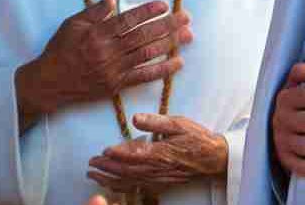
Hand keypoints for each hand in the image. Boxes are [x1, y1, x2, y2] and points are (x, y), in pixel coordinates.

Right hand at [15, 0, 191, 128]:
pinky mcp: (117, 85)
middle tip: (186, 17)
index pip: (128, 20)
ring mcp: (114, 70)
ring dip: (170, 44)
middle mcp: (108, 52)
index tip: (165, 5)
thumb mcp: (72, 25)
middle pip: (143, 36)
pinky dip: (162, 70)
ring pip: (147, 54)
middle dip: (167, 25)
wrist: (49, 83)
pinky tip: (178, 63)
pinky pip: (144, 77)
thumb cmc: (60, 50)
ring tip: (188, 35)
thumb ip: (94, 12)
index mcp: (97, 34)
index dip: (148, 12)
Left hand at [87, 114, 226, 193]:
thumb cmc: (196, 138)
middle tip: (91, 162)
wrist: (213, 158)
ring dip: (108, 178)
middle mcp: (156, 168)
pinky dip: (121, 186)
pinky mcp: (159, 183)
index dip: (116, 153)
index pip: (132, 154)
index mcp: (160, 152)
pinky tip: (111, 184)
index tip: (103, 150)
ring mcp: (157, 178)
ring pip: (128, 181)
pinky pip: (136, 187)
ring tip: (93, 175)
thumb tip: (135, 118)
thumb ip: (156, 121)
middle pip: (125, 170)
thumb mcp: (179, 124)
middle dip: (106, 167)